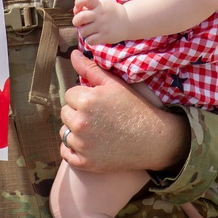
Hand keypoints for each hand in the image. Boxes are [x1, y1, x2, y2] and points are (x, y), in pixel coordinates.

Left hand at [59, 51, 188, 173]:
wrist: (153, 140)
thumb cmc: (135, 109)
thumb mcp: (115, 85)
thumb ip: (91, 69)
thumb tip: (73, 54)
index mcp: (86, 101)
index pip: (69, 94)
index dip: (83, 96)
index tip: (97, 102)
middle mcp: (80, 123)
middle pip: (64, 113)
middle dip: (77, 112)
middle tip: (97, 116)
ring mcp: (82, 145)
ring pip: (64, 132)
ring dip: (74, 131)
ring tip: (95, 130)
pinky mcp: (85, 163)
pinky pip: (65, 153)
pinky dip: (72, 149)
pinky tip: (88, 144)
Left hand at [72, 0, 128, 45]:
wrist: (128, 22)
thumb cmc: (109, 13)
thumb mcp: (101, 4)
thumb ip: (88, 6)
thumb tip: (75, 11)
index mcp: (98, 4)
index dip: (78, 2)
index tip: (79, 7)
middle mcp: (100, 15)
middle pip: (81, 17)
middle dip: (76, 21)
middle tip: (80, 23)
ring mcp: (102, 26)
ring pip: (83, 31)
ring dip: (84, 31)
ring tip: (90, 30)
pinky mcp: (105, 36)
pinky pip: (90, 41)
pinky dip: (90, 40)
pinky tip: (94, 36)